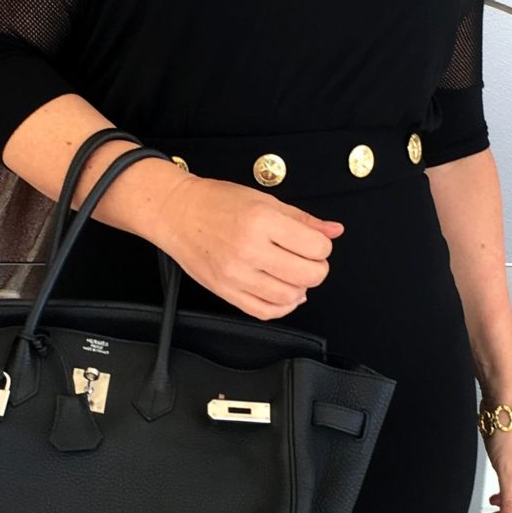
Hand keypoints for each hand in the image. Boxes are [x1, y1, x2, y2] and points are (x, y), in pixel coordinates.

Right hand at [152, 171, 342, 320]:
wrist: (177, 212)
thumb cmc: (216, 202)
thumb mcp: (265, 200)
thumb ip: (303, 219)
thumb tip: (334, 230)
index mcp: (262, 221)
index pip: (316, 247)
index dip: (323, 247)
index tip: (316, 244)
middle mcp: (249, 250)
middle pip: (307, 275)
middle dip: (317, 269)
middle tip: (310, 260)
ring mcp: (236, 275)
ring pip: (289, 297)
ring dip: (300, 289)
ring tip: (293, 275)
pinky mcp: (226, 291)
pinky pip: (264, 311)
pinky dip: (282, 307)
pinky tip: (282, 294)